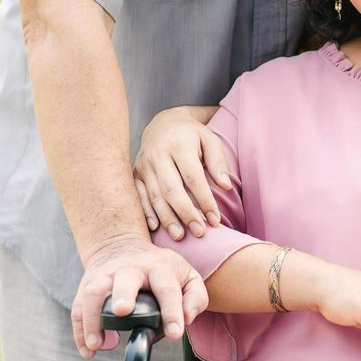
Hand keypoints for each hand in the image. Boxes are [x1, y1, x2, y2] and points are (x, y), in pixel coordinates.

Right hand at [71, 233, 206, 358]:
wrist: (122, 246)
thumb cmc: (160, 270)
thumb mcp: (186, 276)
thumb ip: (195, 298)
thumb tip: (186, 319)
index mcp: (159, 267)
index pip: (167, 288)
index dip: (172, 311)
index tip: (174, 333)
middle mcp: (130, 269)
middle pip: (125, 279)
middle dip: (123, 294)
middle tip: (123, 312)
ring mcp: (105, 276)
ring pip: (93, 292)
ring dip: (92, 317)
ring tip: (97, 344)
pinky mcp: (87, 287)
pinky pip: (78, 308)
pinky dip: (80, 330)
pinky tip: (88, 350)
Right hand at [134, 105, 225, 241]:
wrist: (163, 123)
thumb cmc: (192, 135)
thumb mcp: (210, 139)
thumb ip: (218, 162)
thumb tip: (226, 186)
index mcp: (178, 144)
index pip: (193, 177)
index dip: (204, 199)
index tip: (215, 219)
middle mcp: (157, 155)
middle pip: (171, 189)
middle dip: (186, 213)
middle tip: (199, 232)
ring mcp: (143, 165)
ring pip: (155, 196)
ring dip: (167, 218)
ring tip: (180, 237)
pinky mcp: (134, 174)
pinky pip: (139, 197)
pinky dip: (147, 213)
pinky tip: (157, 228)